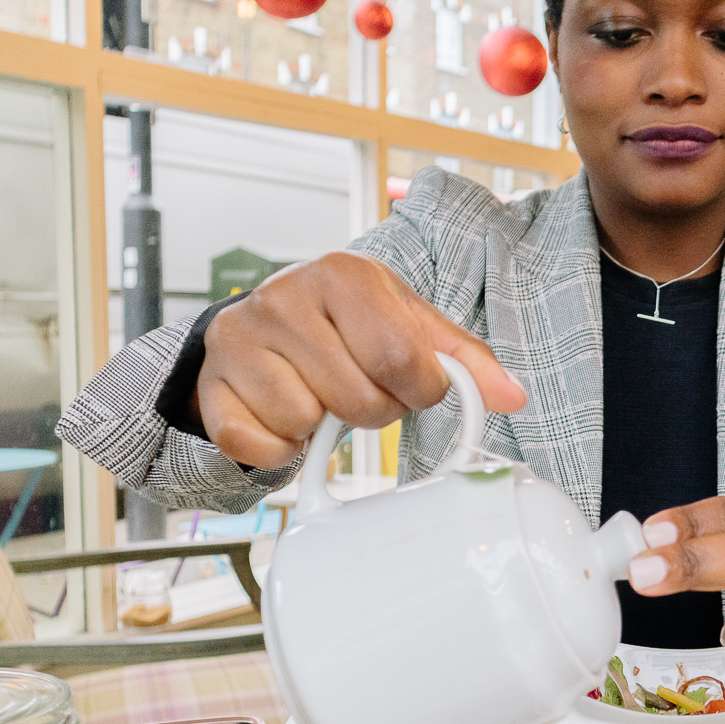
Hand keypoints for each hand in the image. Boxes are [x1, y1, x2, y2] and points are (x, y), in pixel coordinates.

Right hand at [194, 252, 525, 467]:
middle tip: (360, 389)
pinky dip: (280, 450)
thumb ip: (462, 359)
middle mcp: (284, 297)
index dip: (419, 389)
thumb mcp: (406, 323)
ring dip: (323, 428)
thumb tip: (512, 396)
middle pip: (358, 399)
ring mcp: (239, 339)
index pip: (401, 357)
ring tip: (319, 394)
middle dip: (374, 410)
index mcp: (342, 273)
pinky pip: (258, 445)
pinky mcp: (212, 386)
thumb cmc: (344, 323)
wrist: (260, 325)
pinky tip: (284, 418)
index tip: (413, 385)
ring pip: (306, 422)